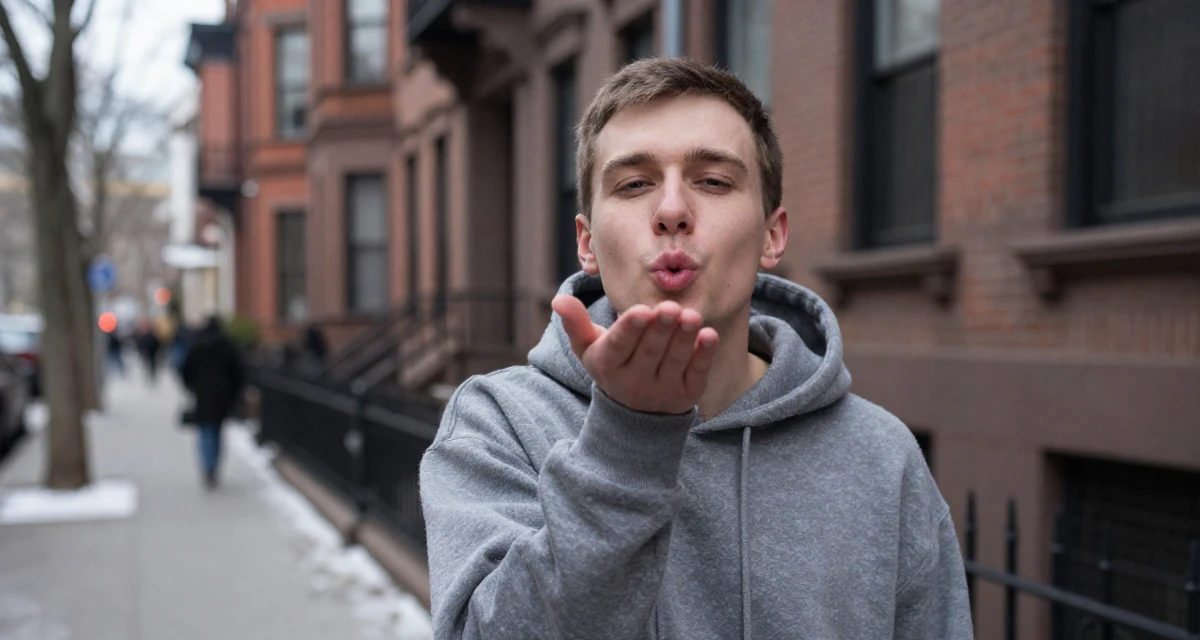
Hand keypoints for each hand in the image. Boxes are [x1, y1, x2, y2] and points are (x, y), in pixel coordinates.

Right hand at [552, 295, 718, 414]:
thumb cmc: (613, 364)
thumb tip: (558, 299)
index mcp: (608, 366)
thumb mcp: (588, 348)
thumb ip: (575, 323)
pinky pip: (697, 374)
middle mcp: (634, 382)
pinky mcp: (687, 394)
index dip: (631, 329)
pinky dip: (704, 356)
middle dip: (661, 329)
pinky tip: (710, 335)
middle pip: (650, 352)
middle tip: (671, 306)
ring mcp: (662, 390)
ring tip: (691, 315)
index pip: (619, 347)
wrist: (636, 413)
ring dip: (684, 338)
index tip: (642, 310)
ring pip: (675, 361)